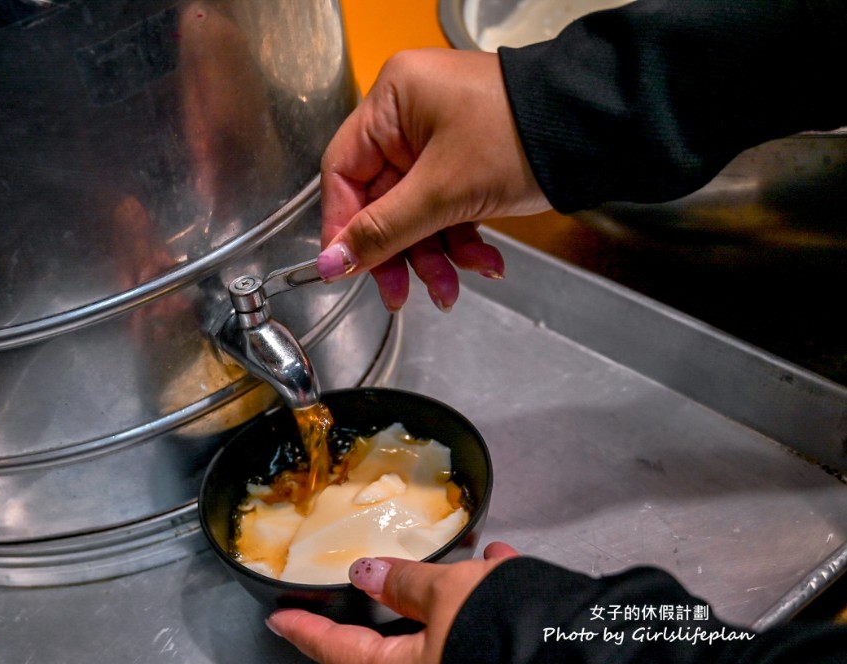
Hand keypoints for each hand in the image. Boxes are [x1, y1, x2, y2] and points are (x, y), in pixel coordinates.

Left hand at [266, 542, 519, 663]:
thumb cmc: (499, 634)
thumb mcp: (447, 592)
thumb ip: (405, 582)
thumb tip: (366, 574)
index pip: (334, 651)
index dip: (304, 631)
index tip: (278, 621)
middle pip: (381, 661)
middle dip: (366, 629)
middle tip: (350, 602)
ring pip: (437, 643)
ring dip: (438, 601)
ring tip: (453, 560)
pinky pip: (478, 638)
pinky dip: (480, 602)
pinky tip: (500, 563)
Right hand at [315, 49, 550, 311]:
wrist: (600, 130)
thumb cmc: (524, 135)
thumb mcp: (443, 192)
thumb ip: (382, 232)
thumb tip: (331, 263)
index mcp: (392, 101)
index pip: (343, 174)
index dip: (343, 228)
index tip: (346, 269)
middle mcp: (410, 116)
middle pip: (380, 202)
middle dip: (399, 253)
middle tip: (401, 294)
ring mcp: (441, 139)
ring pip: (416, 212)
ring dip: (434, 256)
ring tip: (453, 289)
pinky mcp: (468, 160)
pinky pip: (447, 209)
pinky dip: (461, 241)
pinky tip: (484, 264)